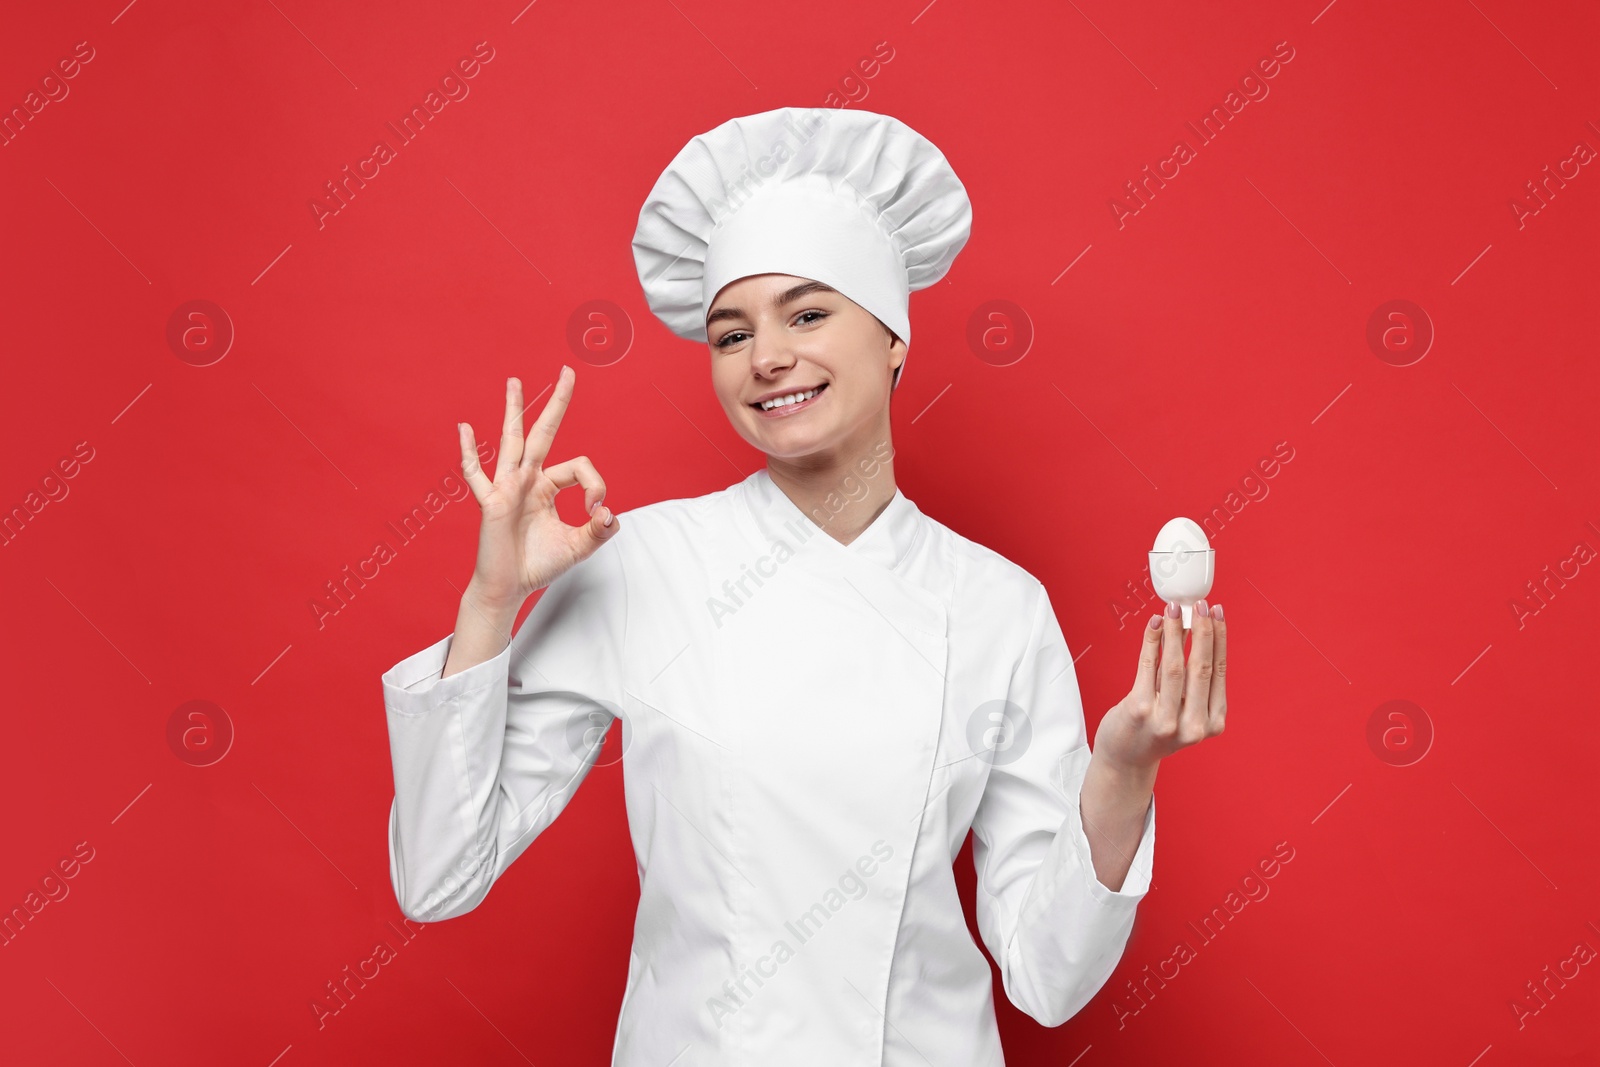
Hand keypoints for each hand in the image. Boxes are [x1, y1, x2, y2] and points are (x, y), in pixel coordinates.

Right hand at [457, 366, 618, 608]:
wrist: (508, 588)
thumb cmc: (539, 564)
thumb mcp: (579, 548)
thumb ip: (599, 531)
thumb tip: (610, 513)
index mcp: (547, 486)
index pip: (579, 467)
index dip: (595, 485)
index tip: (595, 512)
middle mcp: (527, 479)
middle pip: (543, 433)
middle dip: (557, 403)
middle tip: (568, 371)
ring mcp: (506, 488)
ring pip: (511, 441)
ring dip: (514, 410)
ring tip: (515, 381)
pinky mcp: (489, 503)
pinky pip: (476, 474)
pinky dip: (469, 452)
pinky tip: (465, 428)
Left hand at [1092, 600, 1226, 773]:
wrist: (1126, 758)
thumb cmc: (1157, 728)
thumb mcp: (1184, 707)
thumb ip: (1189, 675)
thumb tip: (1192, 627)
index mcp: (1212, 722)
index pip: (1219, 671)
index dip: (1220, 638)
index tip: (1218, 613)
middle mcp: (1193, 725)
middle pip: (1201, 667)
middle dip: (1202, 630)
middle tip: (1199, 604)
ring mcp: (1165, 721)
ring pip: (1174, 665)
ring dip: (1175, 632)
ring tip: (1174, 609)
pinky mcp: (1139, 712)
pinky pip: (1148, 667)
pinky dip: (1152, 641)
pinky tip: (1154, 624)